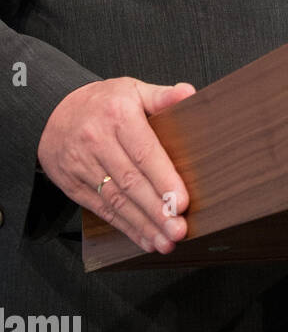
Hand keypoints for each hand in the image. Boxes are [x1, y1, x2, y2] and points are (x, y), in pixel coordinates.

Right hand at [37, 78, 194, 254]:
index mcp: (118, 115)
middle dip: (156, 210)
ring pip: (116, 201)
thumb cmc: (104, 102)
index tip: (182, 201)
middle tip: (178, 230)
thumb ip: (162, 95)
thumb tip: (188, 93)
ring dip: (143, 225)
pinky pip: (101, 210)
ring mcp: (82, 165)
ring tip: (166, 242)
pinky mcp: (73, 185)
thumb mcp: (132, 89)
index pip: (144, 152)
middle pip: (130, 182)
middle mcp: (97, 141)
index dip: (163, 179)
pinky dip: (125, 227)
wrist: (55, 113)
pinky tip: (145, 239)